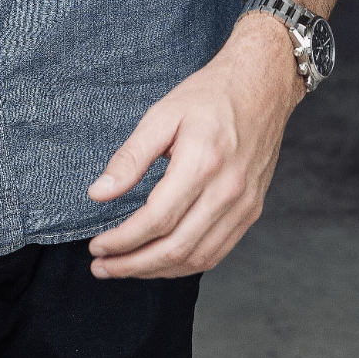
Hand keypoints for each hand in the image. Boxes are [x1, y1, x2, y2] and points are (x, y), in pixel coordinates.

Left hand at [86, 12, 303, 277]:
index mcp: (202, 163)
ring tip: (125, 267)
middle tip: (101, 267)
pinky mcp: (251, 211)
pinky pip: (216, 252)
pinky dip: (185, 265)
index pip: (157, 219)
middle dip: (133, 264)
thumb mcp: (162, 115)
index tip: (97, 246)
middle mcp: (227, 191)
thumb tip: (99, 193)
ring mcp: (243, 205)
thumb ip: (130, 157)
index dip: (123, 240)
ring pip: (197, 258)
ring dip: (157, 271)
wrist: (261, 86)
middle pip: (175, 248)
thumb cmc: (209, 96)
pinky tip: (161, 261)